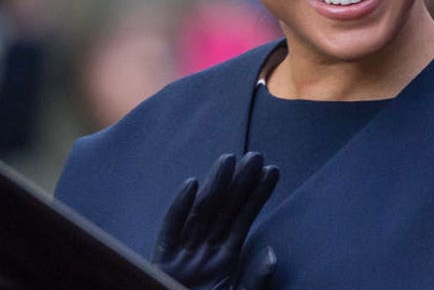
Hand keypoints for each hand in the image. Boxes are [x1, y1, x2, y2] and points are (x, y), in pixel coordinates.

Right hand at [153, 152, 279, 289]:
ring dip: (215, 186)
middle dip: (240, 183)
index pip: (244, 221)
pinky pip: (170, 231)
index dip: (257, 196)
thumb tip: (273, 253)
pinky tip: (192, 184)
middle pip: (224, 210)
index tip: (274, 171)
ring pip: (200, 213)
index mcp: (224, 261)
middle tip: (256, 155)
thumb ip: (257, 281)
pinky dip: (179, 208)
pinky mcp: (159, 262)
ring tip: (230, 160)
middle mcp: (203, 253)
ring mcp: (181, 255)